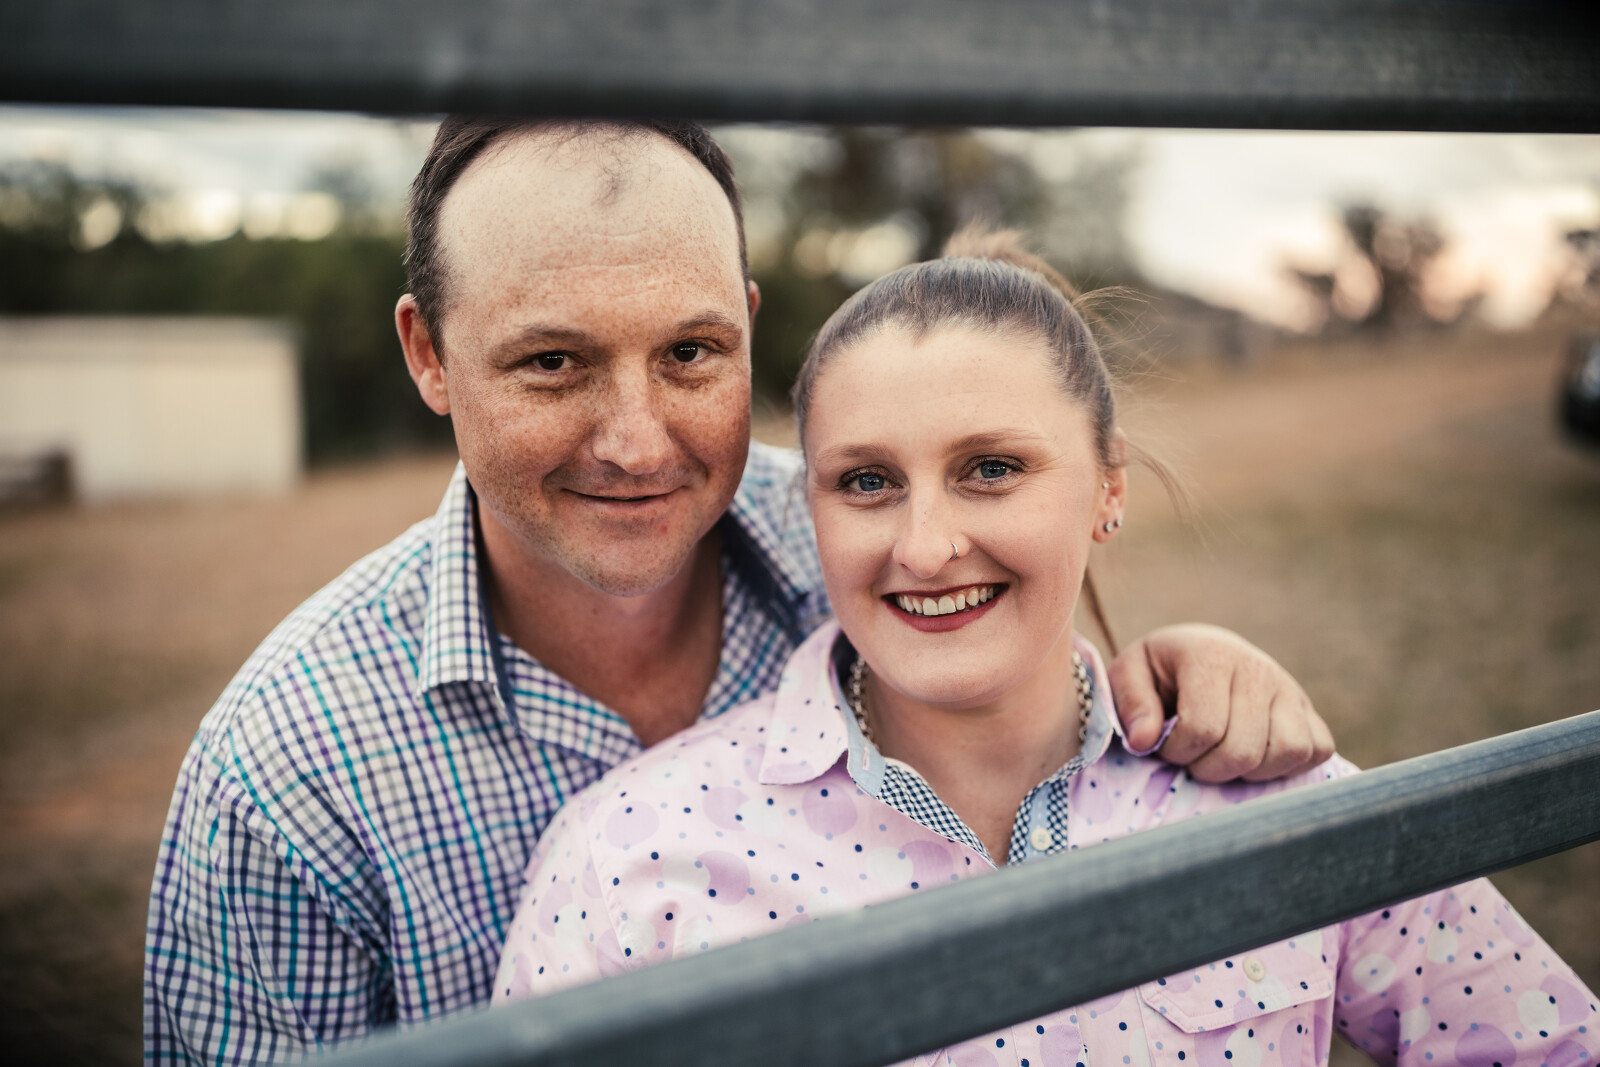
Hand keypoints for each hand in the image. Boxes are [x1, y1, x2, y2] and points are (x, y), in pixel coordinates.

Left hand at [1107, 623, 1334, 781]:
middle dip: (1208, 769)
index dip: (1177, 751)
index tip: (1164, 744)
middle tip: (1192, 757)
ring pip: (1288, 752)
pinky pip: (1317, 750)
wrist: (1199, 652)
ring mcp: (1289, 688)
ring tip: (1223, 758)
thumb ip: (1131, 704)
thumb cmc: (1159, 671)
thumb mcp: (1128, 675)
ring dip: (1250, 772)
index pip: (1203, 728)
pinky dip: (1288, 766)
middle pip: (1243, 750)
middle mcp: (1258, 668)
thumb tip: (1144, 741)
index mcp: (1211, 655)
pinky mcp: (1309, 709)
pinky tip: (1255, 757)